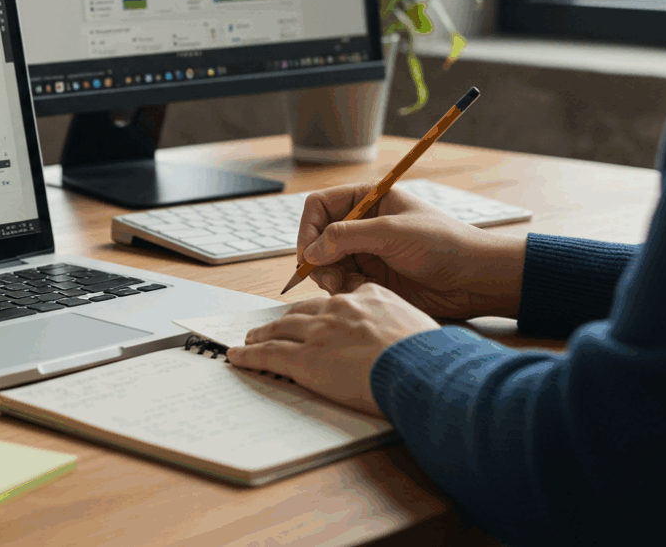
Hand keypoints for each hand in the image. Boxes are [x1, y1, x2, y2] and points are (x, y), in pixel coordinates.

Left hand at [226, 283, 438, 416]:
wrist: (420, 368)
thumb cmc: (427, 354)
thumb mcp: (416, 321)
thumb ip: (397, 320)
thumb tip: (400, 334)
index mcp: (366, 296)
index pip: (335, 298)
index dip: (320, 309)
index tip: (314, 314)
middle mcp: (337, 310)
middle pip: (302, 311)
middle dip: (285, 319)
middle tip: (273, 326)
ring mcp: (318, 333)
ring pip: (280, 329)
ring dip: (262, 335)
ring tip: (251, 339)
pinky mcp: (304, 359)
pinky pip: (268, 355)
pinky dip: (249, 355)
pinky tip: (238, 356)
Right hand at [296, 182, 527, 319]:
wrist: (475, 279)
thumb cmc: (443, 244)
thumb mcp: (392, 233)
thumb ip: (347, 237)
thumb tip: (311, 250)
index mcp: (368, 200)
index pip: (319, 206)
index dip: (308, 229)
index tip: (308, 254)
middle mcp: (363, 224)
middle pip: (318, 237)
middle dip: (317, 258)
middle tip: (327, 278)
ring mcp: (367, 252)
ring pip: (326, 263)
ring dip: (328, 277)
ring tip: (343, 288)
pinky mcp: (372, 278)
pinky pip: (342, 282)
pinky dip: (343, 289)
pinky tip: (359, 293)